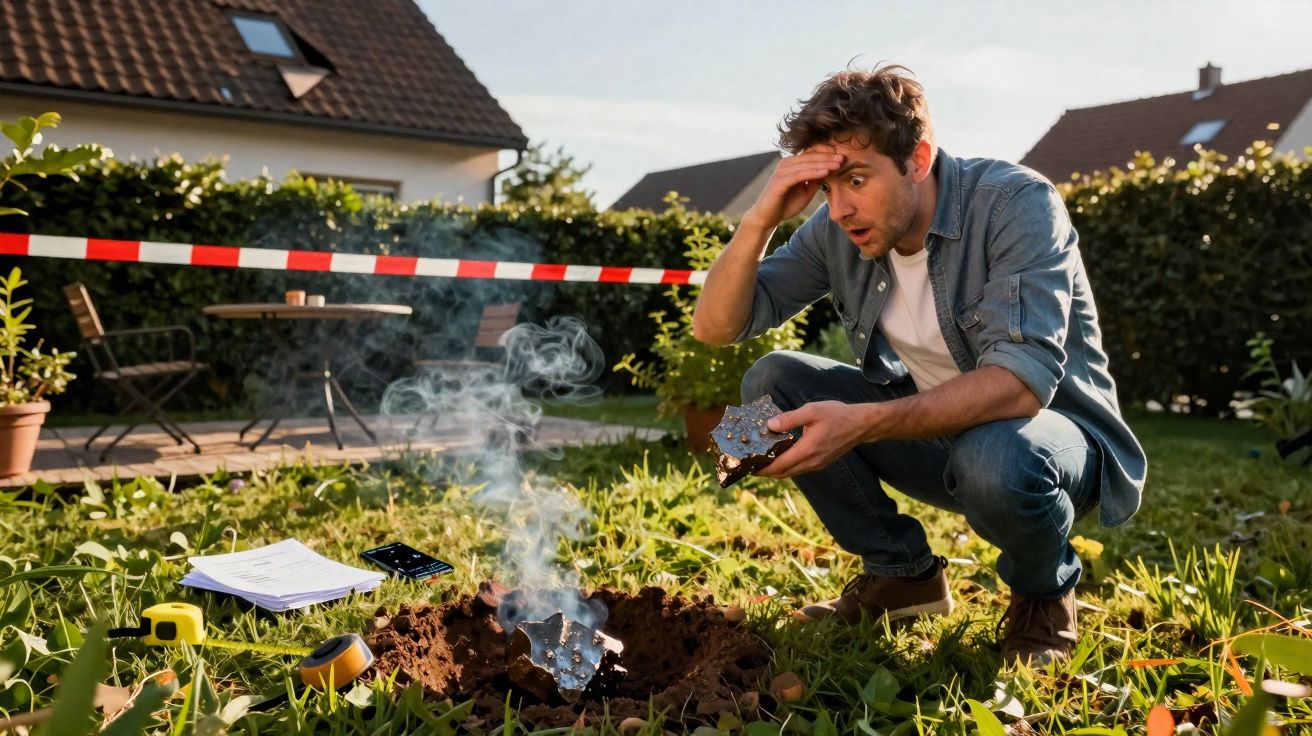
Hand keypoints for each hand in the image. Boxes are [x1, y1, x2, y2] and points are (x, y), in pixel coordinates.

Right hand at [742, 148, 842, 229]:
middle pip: (811, 155)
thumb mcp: (806, 191)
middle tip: (844, 157)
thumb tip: (829, 171)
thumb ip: (815, 180)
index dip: (827, 153)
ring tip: (839, 163)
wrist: (767, 217)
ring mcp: (782, 171)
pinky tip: (826, 172)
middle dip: (829, 156)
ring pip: (807, 163)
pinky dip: (813, 172)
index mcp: (792, 164)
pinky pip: (799, 174)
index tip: (842, 156)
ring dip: (824, 162)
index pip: (812, 153)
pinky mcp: (779, 181)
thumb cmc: (786, 204)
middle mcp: (786, 163)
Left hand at [754, 400, 875, 478]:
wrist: (862, 425)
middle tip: (751, 465)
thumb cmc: (838, 415)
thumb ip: (790, 418)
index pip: (779, 465)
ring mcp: (817, 464)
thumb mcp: (812, 411)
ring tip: (762, 462)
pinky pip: (800, 469)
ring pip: (792, 472)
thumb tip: (770, 425)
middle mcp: (811, 461)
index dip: (763, 468)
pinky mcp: (821, 462)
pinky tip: (781, 456)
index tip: (749, 466)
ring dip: (776, 470)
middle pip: (783, 473)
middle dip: (766, 472)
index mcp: (807, 450)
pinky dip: (787, 466)